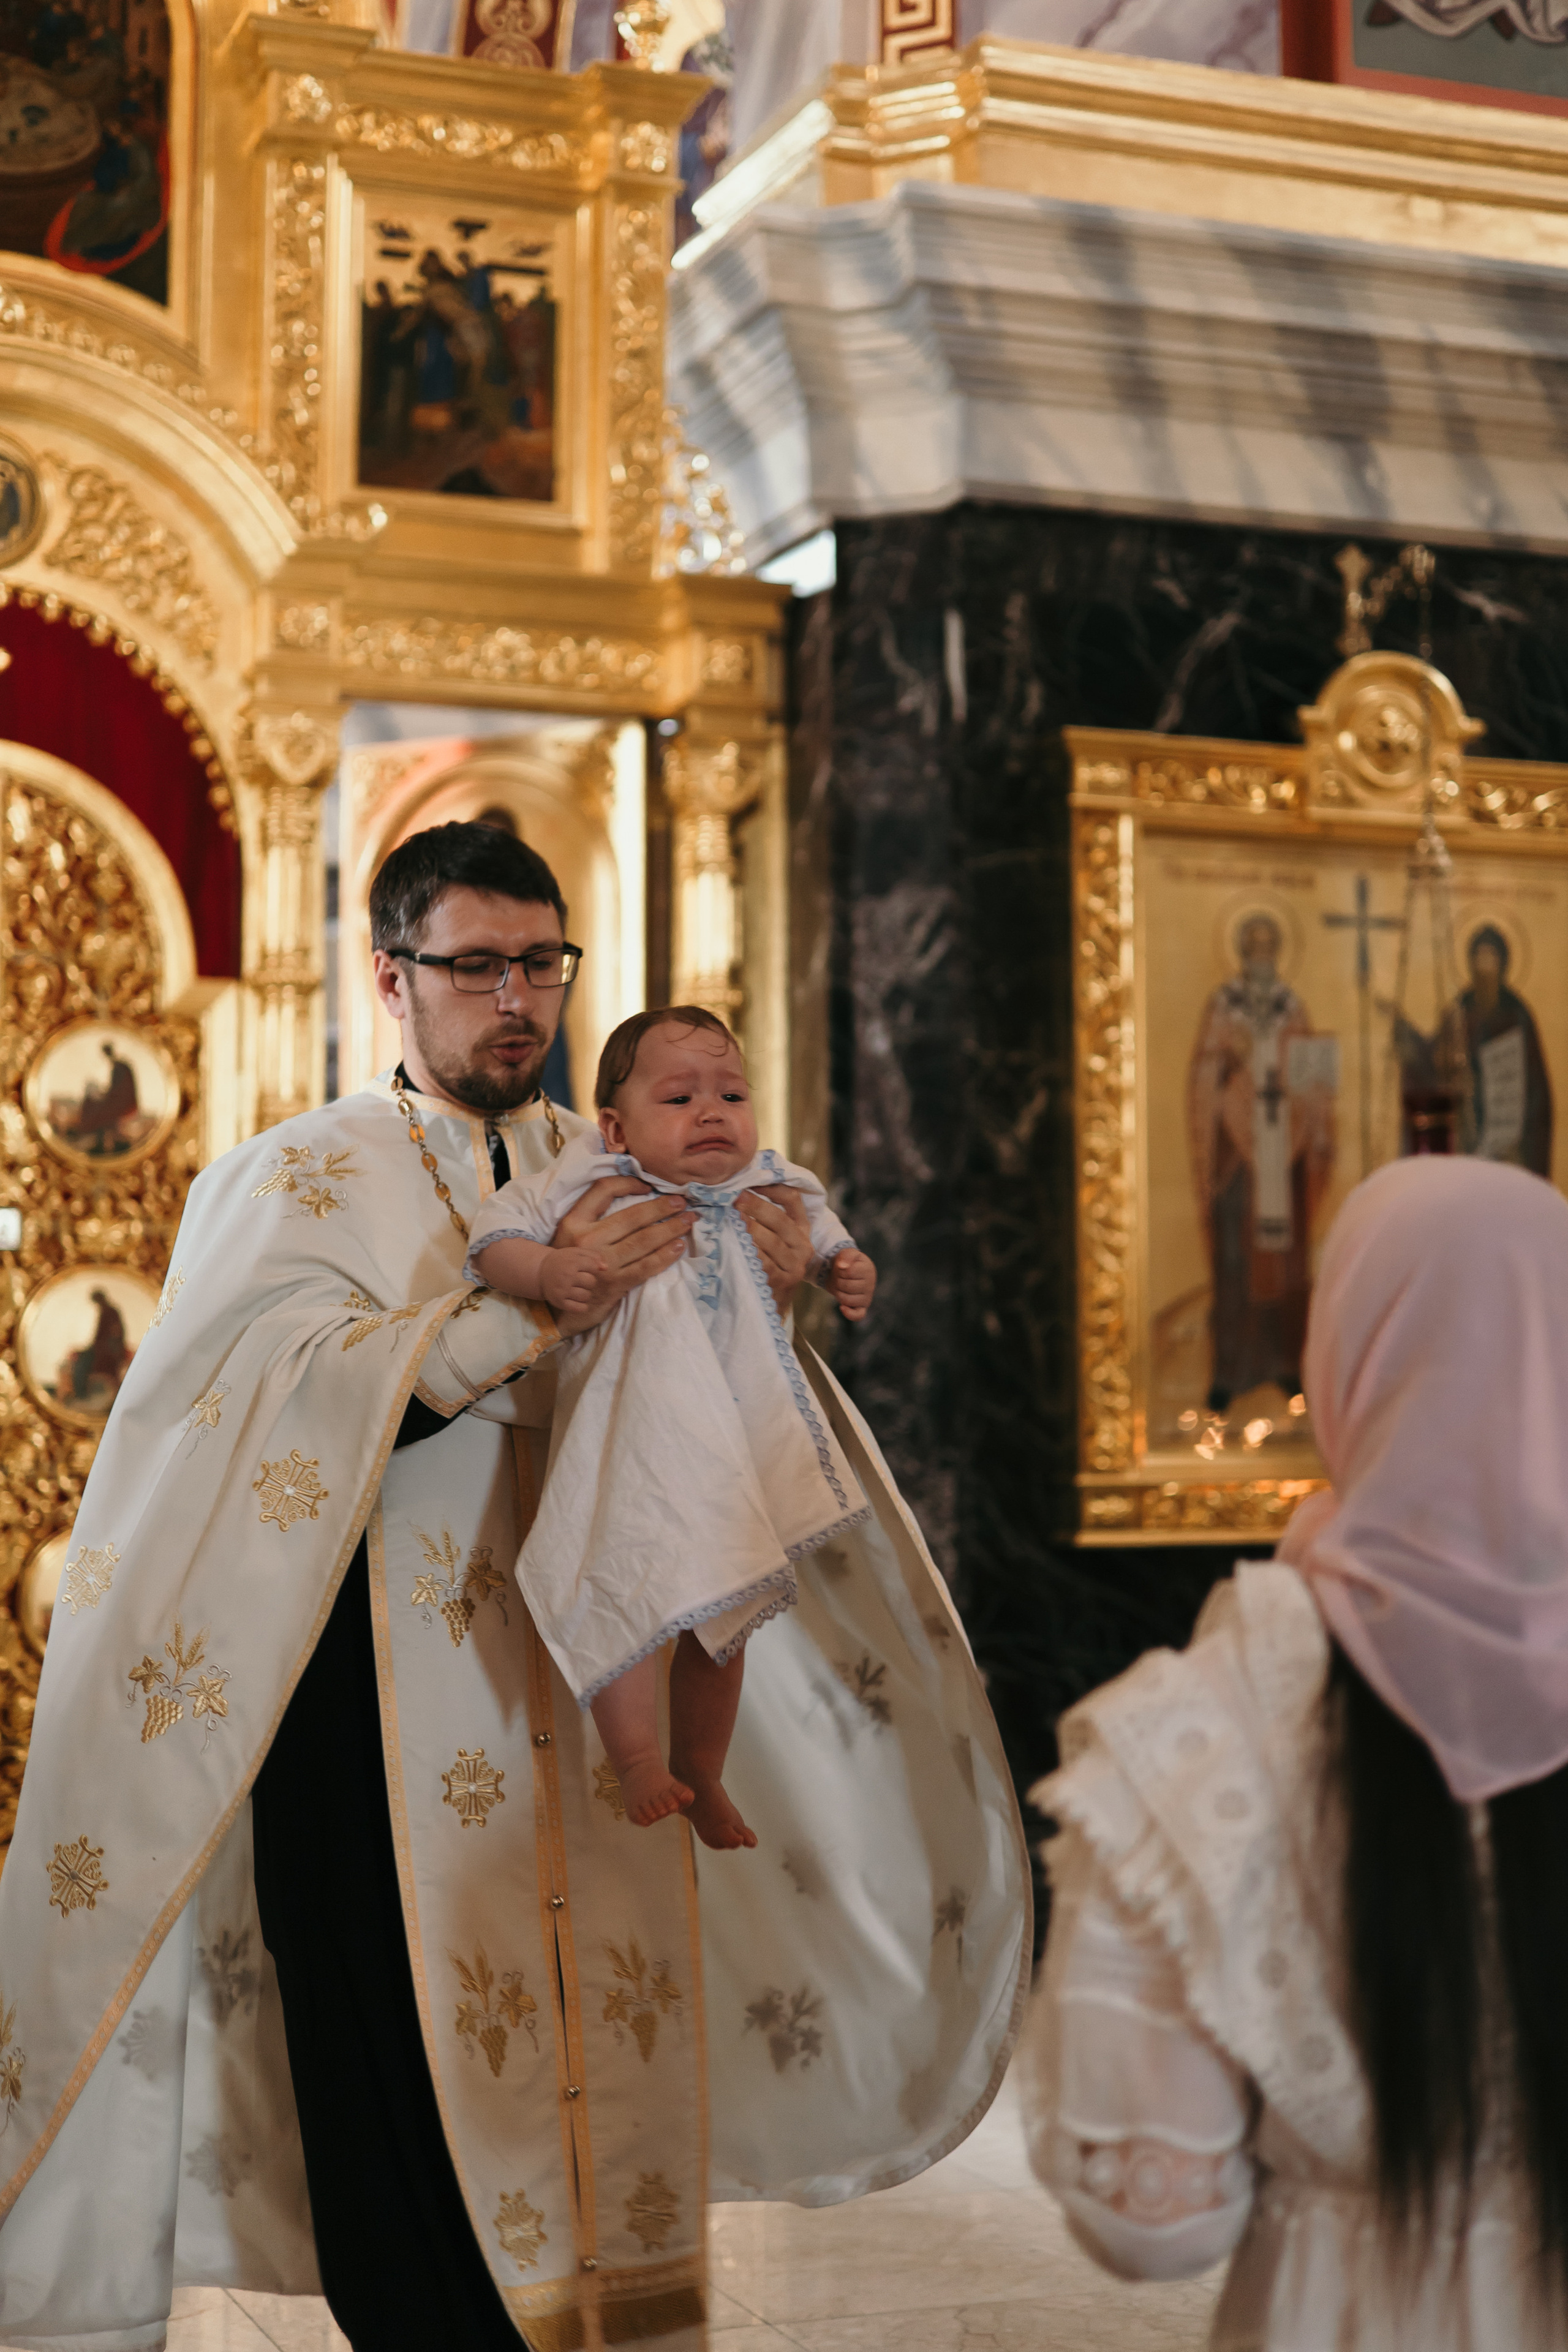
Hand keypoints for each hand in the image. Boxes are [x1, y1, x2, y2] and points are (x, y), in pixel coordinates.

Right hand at [539, 1246, 602, 1318]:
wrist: (540, 1272)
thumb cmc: (563, 1261)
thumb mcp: (576, 1253)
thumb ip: (593, 1256)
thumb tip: (605, 1268)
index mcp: (572, 1262)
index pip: (594, 1267)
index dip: (592, 1268)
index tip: (585, 1268)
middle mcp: (567, 1276)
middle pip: (591, 1282)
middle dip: (589, 1281)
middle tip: (580, 1279)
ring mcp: (563, 1290)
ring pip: (587, 1296)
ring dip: (585, 1293)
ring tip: (577, 1289)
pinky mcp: (560, 1303)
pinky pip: (580, 1308)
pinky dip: (582, 1306)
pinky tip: (577, 1300)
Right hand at [550, 1175, 692, 1337]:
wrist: (555, 1304)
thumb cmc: (569, 1265)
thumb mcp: (571, 1235)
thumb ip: (592, 1216)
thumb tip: (632, 1195)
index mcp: (574, 1221)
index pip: (603, 1190)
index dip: (628, 1183)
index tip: (648, 1186)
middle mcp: (587, 1240)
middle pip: (632, 1216)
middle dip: (662, 1207)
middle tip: (682, 1201)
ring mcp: (602, 1263)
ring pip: (644, 1240)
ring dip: (671, 1229)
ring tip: (689, 1220)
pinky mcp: (615, 1283)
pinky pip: (647, 1266)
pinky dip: (666, 1255)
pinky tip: (679, 1246)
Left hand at [735, 1184, 811, 1316]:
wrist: (774, 1301)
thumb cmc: (769, 1262)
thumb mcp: (774, 1239)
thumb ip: (767, 1217)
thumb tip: (741, 1187)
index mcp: (802, 1228)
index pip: (793, 1199)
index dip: (773, 1187)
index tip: (752, 1180)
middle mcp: (803, 1246)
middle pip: (781, 1220)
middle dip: (758, 1206)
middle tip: (737, 1197)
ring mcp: (795, 1265)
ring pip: (772, 1242)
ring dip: (751, 1228)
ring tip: (733, 1217)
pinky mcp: (783, 1282)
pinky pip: (765, 1263)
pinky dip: (750, 1252)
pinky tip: (735, 1243)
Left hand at [829, 1248, 876, 1321]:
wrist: (847, 1271)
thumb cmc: (848, 1262)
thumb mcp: (847, 1253)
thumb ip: (846, 1256)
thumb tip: (842, 1267)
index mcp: (868, 1270)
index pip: (848, 1272)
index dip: (839, 1270)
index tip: (841, 1267)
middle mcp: (870, 1285)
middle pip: (846, 1286)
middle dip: (837, 1281)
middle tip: (839, 1277)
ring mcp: (867, 1297)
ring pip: (847, 1300)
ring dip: (838, 1293)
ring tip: (840, 1286)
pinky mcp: (862, 1307)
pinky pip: (858, 1315)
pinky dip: (849, 1313)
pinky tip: (842, 1307)